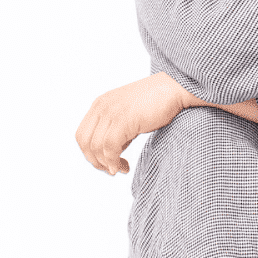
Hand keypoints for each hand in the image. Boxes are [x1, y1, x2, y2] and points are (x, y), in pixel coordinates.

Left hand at [75, 72, 191, 175]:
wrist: (175, 87)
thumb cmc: (158, 102)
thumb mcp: (129, 115)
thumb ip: (117, 131)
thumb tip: (112, 154)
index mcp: (99, 104)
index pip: (82, 135)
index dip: (90, 153)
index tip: (106, 163)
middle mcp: (101, 107)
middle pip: (85, 142)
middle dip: (95, 161)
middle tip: (112, 170)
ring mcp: (111, 113)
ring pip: (96, 147)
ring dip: (106, 164)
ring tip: (122, 169)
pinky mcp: (123, 120)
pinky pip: (110, 148)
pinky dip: (114, 162)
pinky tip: (125, 167)